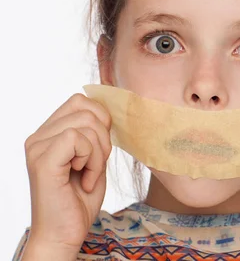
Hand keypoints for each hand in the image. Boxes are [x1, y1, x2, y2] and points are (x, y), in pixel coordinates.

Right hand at [23, 93, 111, 256]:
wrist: (65, 234)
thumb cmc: (79, 200)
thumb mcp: (93, 158)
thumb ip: (95, 133)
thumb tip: (108, 108)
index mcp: (48, 133)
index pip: (80, 101)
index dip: (101, 120)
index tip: (99, 151)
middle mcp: (38, 137)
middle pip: (86, 108)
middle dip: (103, 138)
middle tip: (96, 165)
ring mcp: (37, 147)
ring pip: (87, 124)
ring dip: (99, 153)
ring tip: (88, 175)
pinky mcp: (42, 160)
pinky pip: (78, 139)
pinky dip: (92, 161)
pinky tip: (84, 180)